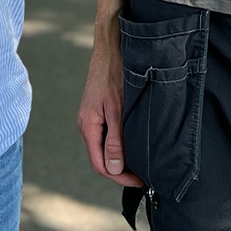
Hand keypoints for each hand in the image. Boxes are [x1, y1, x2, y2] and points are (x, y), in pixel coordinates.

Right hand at [77, 41, 142, 186]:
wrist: (111, 48)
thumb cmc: (114, 74)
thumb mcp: (117, 110)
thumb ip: (115, 140)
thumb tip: (114, 167)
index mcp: (88, 126)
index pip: (100, 164)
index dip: (120, 177)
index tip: (139, 181)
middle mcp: (87, 124)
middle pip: (101, 158)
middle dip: (121, 171)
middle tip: (143, 176)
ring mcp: (92, 117)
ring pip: (105, 147)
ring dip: (121, 158)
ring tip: (141, 163)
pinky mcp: (99, 111)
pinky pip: (107, 135)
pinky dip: (120, 144)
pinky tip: (133, 144)